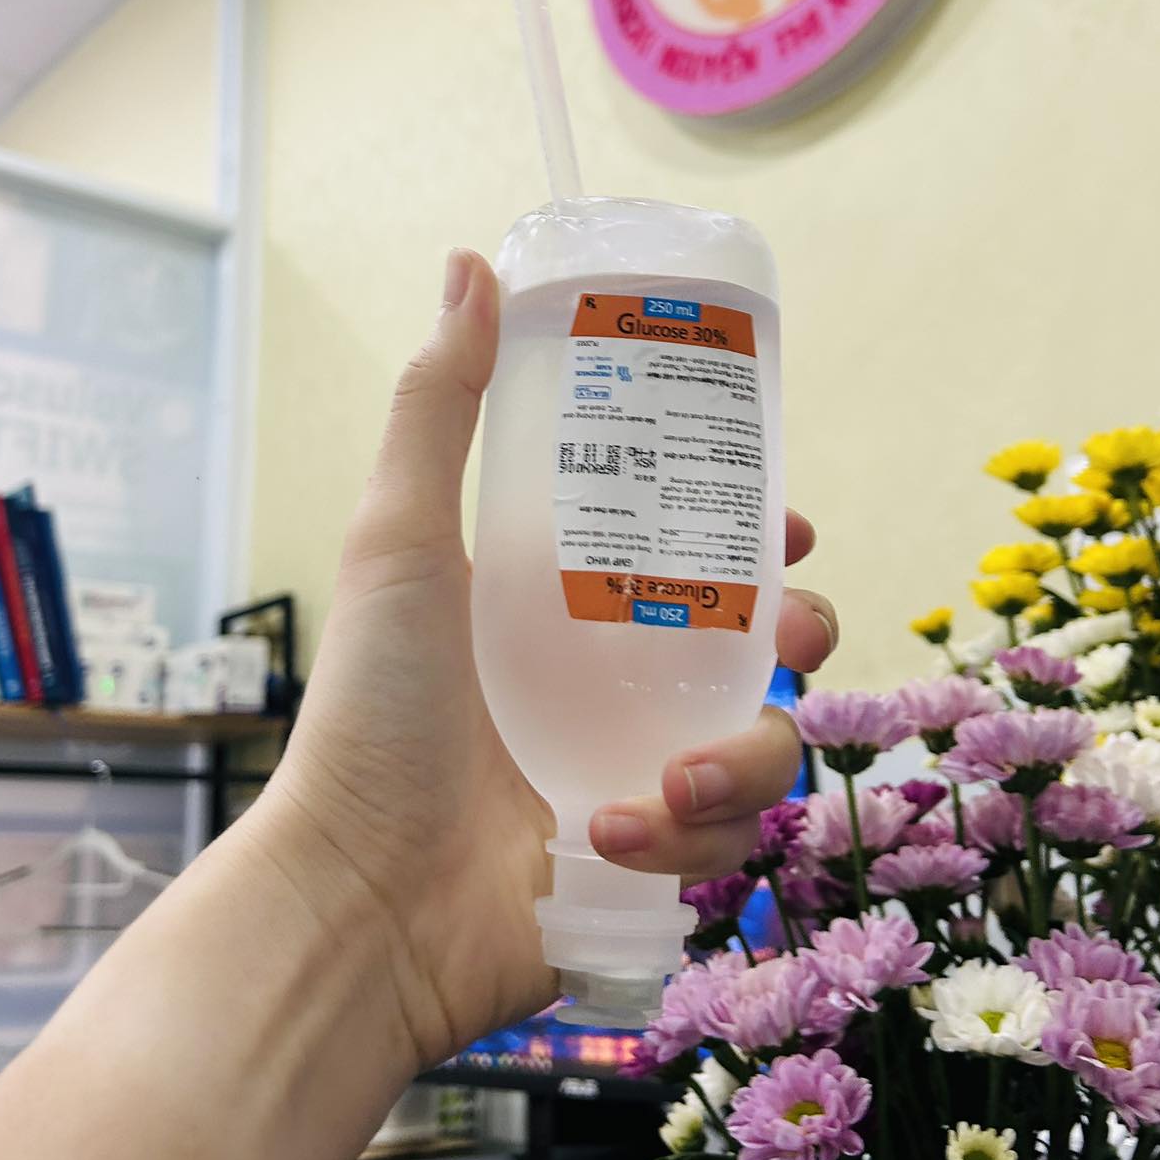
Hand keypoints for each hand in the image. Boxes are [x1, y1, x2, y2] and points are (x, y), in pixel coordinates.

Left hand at [260, 251, 837, 1070]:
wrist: (361, 895)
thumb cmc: (373, 712)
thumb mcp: (402, 539)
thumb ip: (440, 406)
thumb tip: (470, 264)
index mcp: (570, 604)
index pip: (698, 549)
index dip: (761, 531)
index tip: (790, 520)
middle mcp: (613, 683)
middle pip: (762, 647)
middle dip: (798, 640)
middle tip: (787, 641)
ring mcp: (635, 772)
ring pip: (763, 748)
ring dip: (739, 760)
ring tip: (669, 781)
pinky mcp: (647, 862)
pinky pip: (726, 841)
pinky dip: (688, 840)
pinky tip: (612, 833)